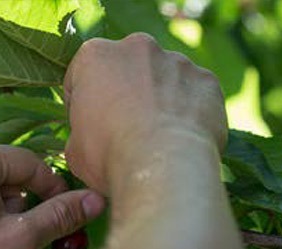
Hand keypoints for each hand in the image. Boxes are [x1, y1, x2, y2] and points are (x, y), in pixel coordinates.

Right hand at [64, 34, 227, 193]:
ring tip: (157, 139)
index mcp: (95, 56)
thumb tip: (92, 135)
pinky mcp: (206, 80)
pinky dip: (188, 111)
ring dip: (159, 100)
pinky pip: (193, 94)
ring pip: (163, 78)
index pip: (82, 76)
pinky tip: (181, 139)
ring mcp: (177, 60)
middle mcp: (137, 47)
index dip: (83, 104)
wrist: (163, 168)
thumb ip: (83, 128)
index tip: (90, 127)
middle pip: (127, 69)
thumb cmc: (110, 156)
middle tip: (125, 130)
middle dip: (125, 92)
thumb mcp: (75, 149)